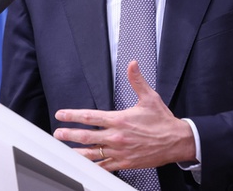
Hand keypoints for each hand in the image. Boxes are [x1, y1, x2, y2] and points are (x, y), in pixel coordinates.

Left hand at [53, 61, 195, 170]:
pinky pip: (103, 166)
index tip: (62, 114)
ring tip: (64, 150)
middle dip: (69, 134)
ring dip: (76, 151)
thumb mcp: (149, 97)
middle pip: (86, 136)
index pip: (91, 117)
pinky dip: (92, 166)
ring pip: (92, 154)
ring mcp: (119, 152)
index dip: (74, 115)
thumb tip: (132, 65)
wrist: (175, 141)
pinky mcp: (124, 163)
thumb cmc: (162, 120)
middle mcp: (117, 137)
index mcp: (120, 120)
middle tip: (58, 134)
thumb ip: (137, 80)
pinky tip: (84, 166)